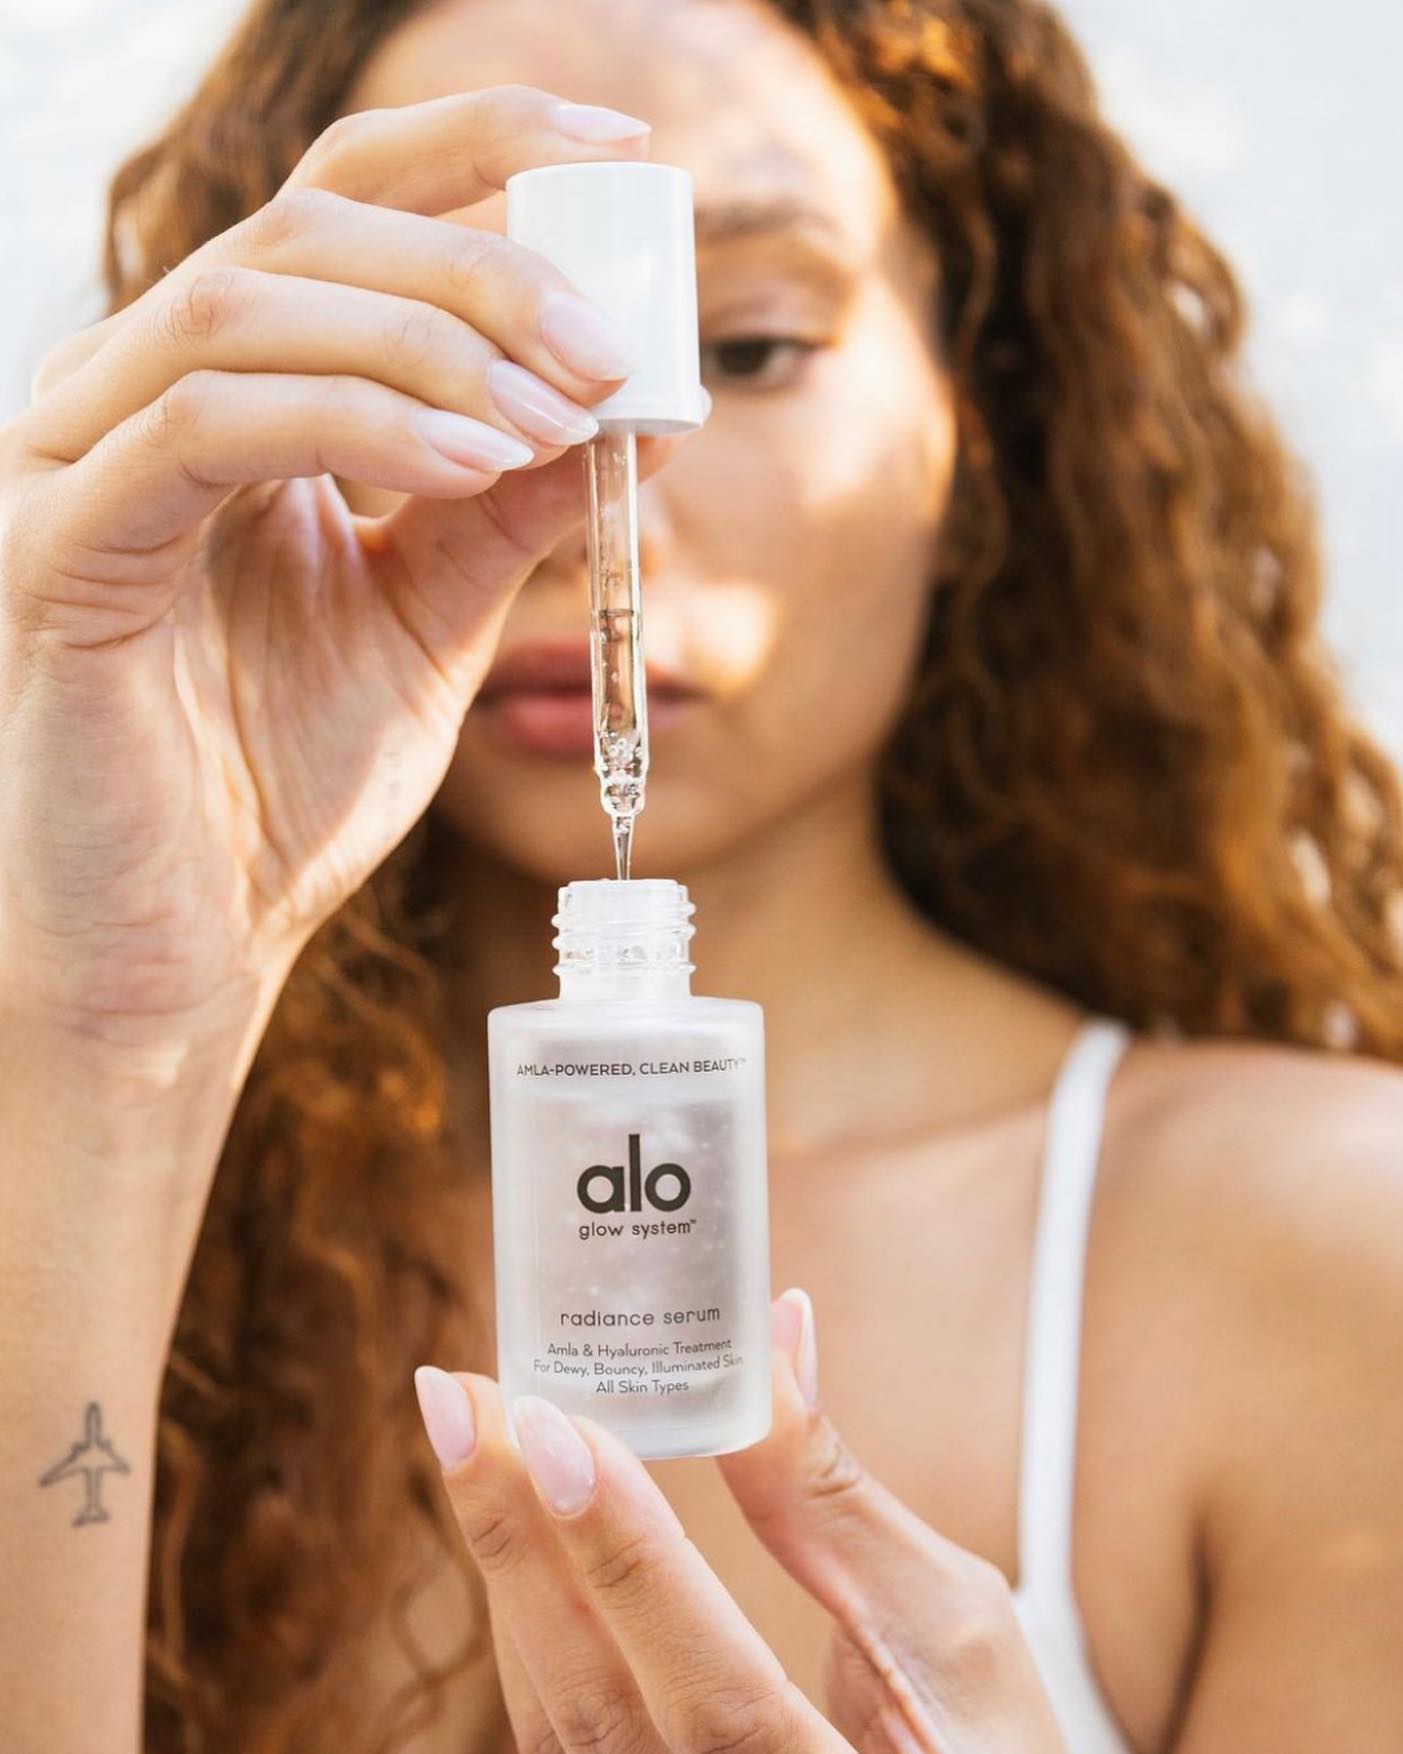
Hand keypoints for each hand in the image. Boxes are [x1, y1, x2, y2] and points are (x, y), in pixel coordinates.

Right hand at [0, 84, 688, 1072]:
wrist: (183, 945)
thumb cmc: (280, 789)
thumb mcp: (427, 625)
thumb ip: (504, 511)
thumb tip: (627, 407)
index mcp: (227, 399)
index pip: (340, 212)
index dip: (476, 152)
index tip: (622, 151)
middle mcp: (136, 397)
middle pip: (306, 235)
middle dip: (483, 269)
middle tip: (611, 342)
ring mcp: (75, 461)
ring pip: (248, 308)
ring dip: (432, 342)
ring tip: (557, 412)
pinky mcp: (51, 547)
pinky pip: (201, 431)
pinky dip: (353, 426)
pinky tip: (473, 469)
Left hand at [414, 1292, 1066, 1753]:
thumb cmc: (981, 1752)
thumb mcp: (954, 1633)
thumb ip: (843, 1501)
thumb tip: (774, 1340)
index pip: (717, 1695)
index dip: (631, 1564)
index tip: (559, 1431)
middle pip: (593, 1706)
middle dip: (518, 1538)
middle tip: (463, 1397)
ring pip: (557, 1717)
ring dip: (509, 1561)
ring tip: (473, 1428)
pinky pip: (561, 1727)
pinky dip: (532, 1612)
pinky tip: (514, 1519)